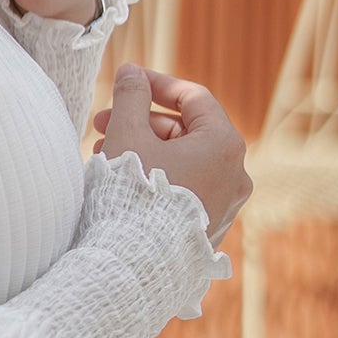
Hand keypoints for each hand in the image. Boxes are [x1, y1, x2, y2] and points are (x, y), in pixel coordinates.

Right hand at [93, 64, 252, 242]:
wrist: (137, 265)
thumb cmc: (135, 195)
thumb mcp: (127, 134)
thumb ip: (130, 96)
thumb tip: (132, 73)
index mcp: (224, 145)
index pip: (193, 97)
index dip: (156, 84)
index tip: (127, 81)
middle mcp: (235, 174)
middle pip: (187, 130)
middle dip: (142, 121)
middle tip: (102, 123)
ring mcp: (226, 204)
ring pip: (184, 161)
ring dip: (145, 149)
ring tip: (104, 153)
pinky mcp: (210, 228)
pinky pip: (186, 188)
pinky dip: (158, 175)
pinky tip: (124, 180)